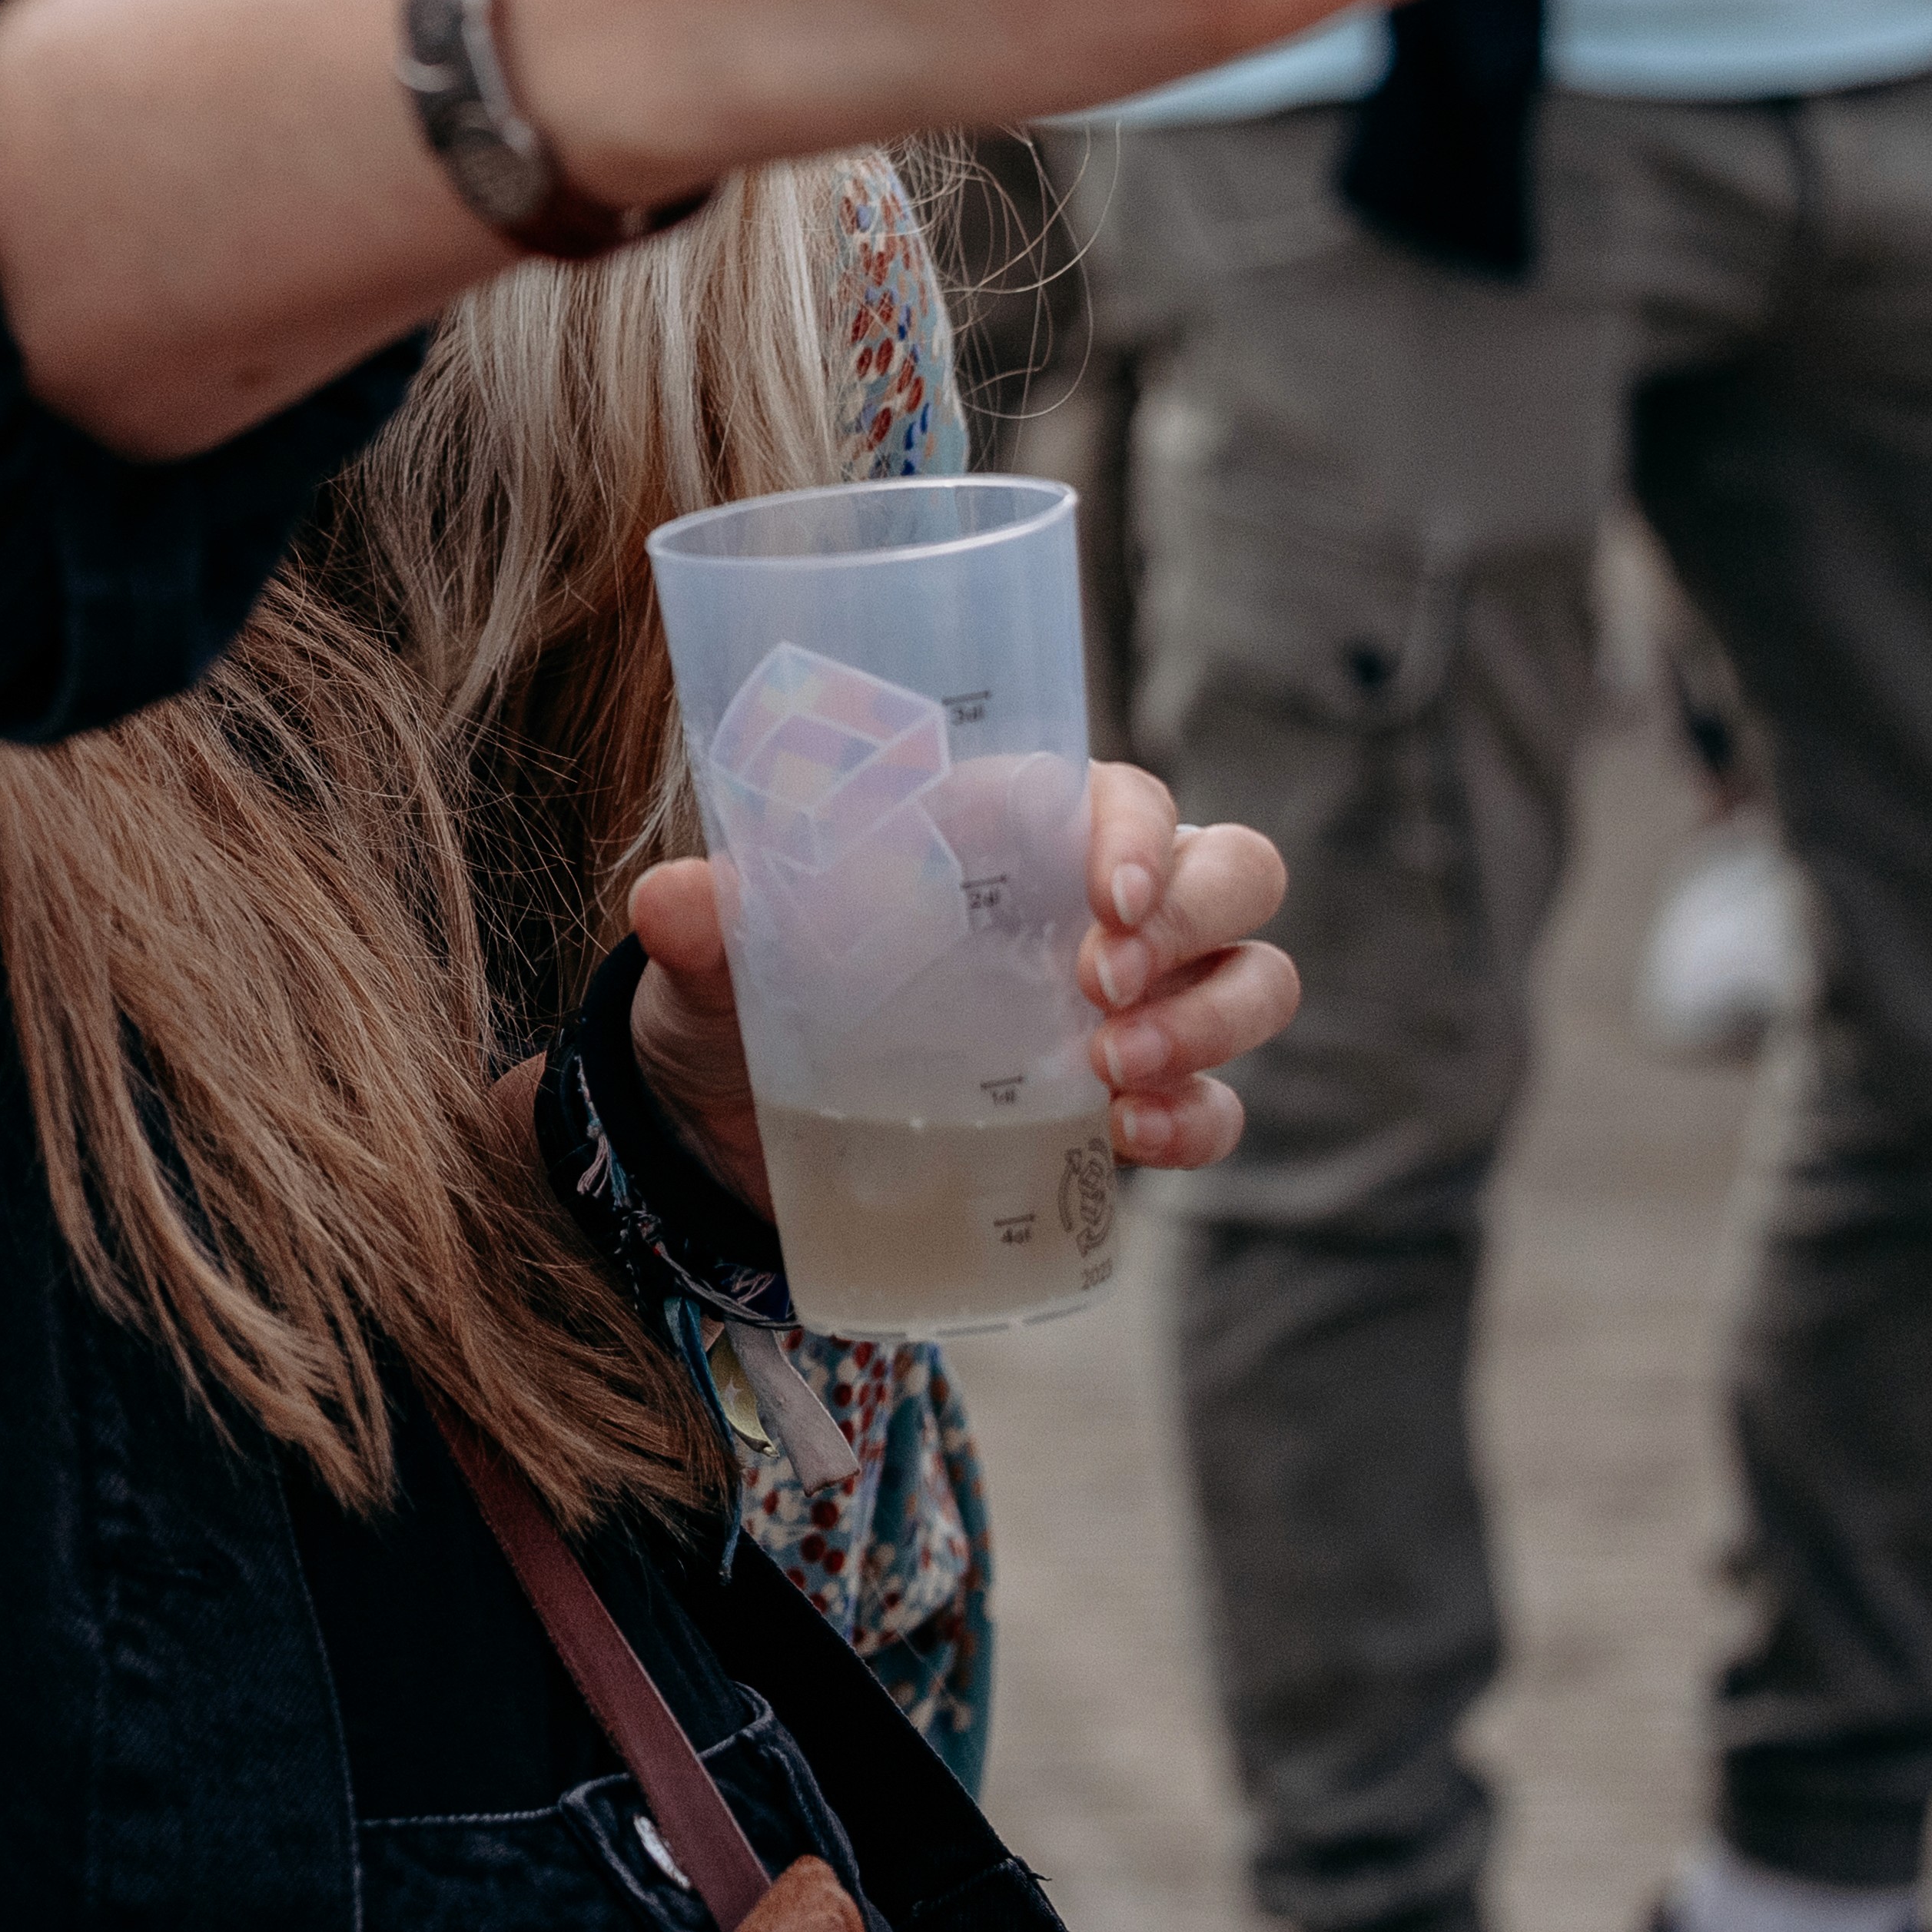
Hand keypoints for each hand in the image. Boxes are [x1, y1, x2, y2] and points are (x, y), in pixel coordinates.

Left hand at [626, 762, 1296, 1212]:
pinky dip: (1201, 1118)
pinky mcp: (1122, 1106)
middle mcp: (1087, 909)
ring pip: (1253, 979)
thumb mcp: (716, 962)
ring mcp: (1123, 1009)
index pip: (1123, 796)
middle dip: (1201, 919)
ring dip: (1211, 1020)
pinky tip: (1133, 1135)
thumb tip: (677, 902)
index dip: (1140, 833)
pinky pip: (1219, 1103)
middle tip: (1103, 981)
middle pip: (1232, 872)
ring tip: (1109, 1069)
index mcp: (1004, 835)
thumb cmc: (743, 1000)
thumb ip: (710, 923)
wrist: (733, 1132)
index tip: (1107, 898)